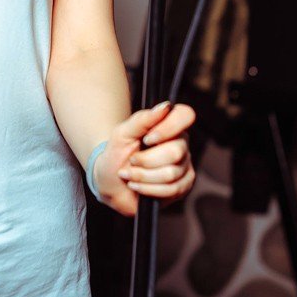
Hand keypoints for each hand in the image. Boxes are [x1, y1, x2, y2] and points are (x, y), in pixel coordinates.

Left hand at [93, 101, 195, 217]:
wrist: (111, 182)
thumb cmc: (117, 153)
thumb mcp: (123, 133)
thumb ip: (143, 119)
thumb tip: (165, 106)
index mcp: (168, 124)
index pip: (185, 115)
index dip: (168, 128)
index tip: (147, 139)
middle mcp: (181, 143)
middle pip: (175, 151)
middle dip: (146, 160)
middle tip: (132, 160)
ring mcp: (184, 165)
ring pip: (171, 173)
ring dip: (143, 176)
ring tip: (130, 174)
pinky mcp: (183, 186)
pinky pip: (172, 189)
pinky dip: (148, 189)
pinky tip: (137, 186)